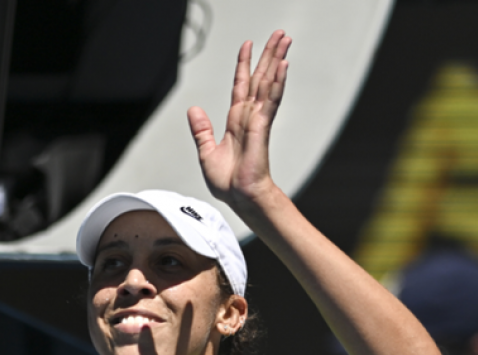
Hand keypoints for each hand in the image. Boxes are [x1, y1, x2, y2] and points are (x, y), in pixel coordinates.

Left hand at [187, 30, 290, 207]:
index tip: (248, 45)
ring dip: (277, 60)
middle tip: (280, 34)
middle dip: (269, 55)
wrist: (239, 197)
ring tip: (285, 41)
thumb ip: (201, 130)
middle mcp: (249, 116)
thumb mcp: (206, 152)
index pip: (241, 85)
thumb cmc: (228, 182)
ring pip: (268, 83)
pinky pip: (271, 100)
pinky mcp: (262, 127)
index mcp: (235, 120)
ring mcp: (258, 120)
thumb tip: (193, 109)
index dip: (244, 65)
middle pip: (260, 78)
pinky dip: (277, 83)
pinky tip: (283, 66)